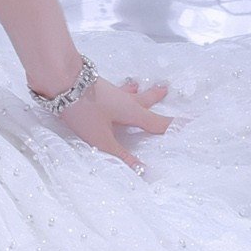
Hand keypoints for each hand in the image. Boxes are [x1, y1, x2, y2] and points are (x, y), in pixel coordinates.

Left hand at [39, 70, 170, 174]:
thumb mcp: (102, 139)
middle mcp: (123, 100)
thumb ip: (121, 156)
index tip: (192, 122)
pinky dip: (115, 90)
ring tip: (138, 84)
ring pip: (127, 92)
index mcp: (131, 112)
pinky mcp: (93, 87)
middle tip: (166, 89)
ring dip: (135, 91)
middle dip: (155, 98)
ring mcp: (108, 91)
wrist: (58, 78)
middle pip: (144, 101)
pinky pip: (111, 90)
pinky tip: (107, 87)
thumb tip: (144, 172)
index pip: (158, 123)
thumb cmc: (83, 109)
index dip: (175, 126)